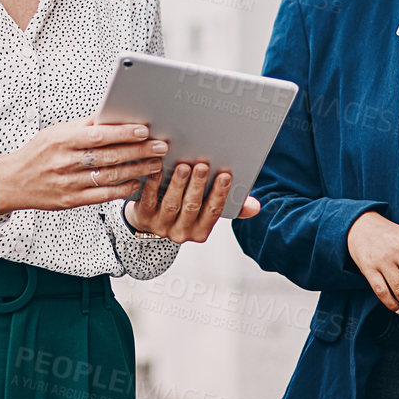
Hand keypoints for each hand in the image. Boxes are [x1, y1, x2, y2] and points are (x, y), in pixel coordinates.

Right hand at [0, 117, 168, 215]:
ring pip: (110, 177)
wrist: (13, 181)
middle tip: (160, 146)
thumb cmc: (38, 153)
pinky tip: (137, 182)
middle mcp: (65, 162)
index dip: (122, 133)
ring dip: (136, 170)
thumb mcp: (56, 132)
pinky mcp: (72, 200)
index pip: (97, 136)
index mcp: (62, 141)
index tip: (143, 130)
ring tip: (155, 163)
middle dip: (138, 151)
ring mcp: (69, 183)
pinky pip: (103, 195)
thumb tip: (112, 115)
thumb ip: (84, 125)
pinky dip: (122, 189)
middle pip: (109, 156)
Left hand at [123, 162, 259, 242]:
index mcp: (200, 231)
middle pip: (192, 207)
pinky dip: (154, 184)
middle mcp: (181, 232)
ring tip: (184, 166)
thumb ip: (233, 207)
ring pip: (172, 204)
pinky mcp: (144, 216)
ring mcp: (161, 226)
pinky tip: (159, 169)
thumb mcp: (208, 211)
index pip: (213, 212)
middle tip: (203, 166)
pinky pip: (149, 199)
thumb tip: (255, 207)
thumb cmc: (187, 209)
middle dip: (198, 186)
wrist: (152, 219)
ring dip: (179, 184)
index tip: (225, 175)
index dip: (219, 194)